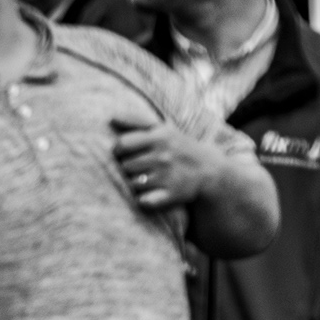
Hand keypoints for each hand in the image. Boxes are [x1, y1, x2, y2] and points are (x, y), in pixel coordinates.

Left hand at [107, 109, 224, 213]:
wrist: (209, 169)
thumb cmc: (177, 146)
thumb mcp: (161, 129)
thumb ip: (135, 121)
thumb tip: (110, 118)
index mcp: (159, 138)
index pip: (122, 145)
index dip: (118, 150)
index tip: (123, 152)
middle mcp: (163, 157)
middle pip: (125, 166)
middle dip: (127, 167)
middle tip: (138, 166)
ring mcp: (168, 176)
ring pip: (132, 183)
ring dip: (135, 182)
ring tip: (146, 177)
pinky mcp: (172, 194)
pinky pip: (144, 200)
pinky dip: (143, 199)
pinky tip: (149, 194)